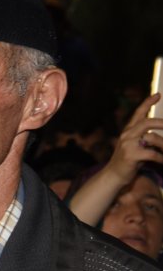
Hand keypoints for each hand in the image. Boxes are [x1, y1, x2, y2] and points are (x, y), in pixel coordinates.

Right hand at [66, 94, 162, 226]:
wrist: (113, 176)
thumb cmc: (128, 162)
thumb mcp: (135, 146)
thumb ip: (145, 138)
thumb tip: (159, 134)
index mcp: (128, 131)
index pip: (138, 113)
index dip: (148, 102)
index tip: (158, 94)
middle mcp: (127, 135)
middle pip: (147, 122)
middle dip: (162, 123)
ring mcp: (128, 145)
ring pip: (152, 138)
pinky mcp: (131, 156)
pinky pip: (153, 154)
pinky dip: (161, 158)